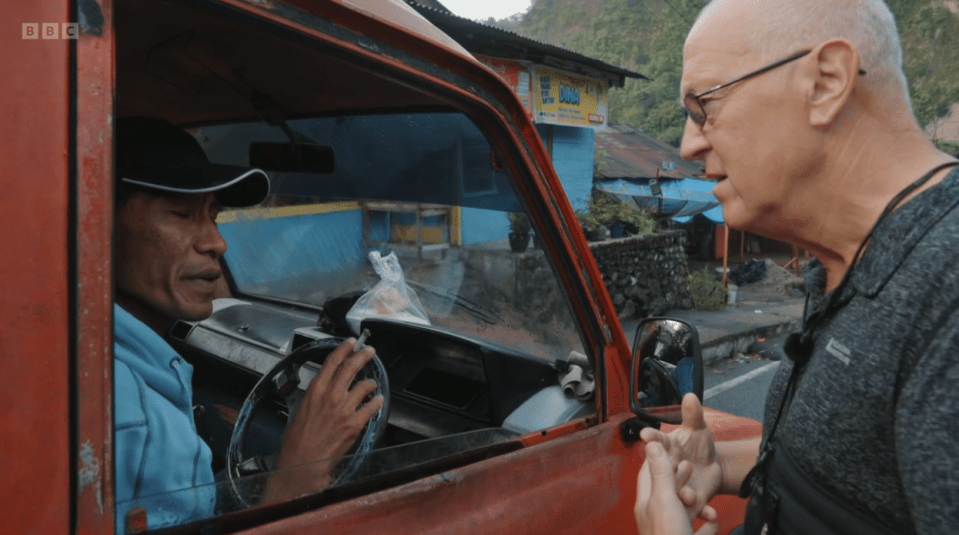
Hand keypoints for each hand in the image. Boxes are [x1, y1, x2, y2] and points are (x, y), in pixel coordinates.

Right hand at [264, 338, 383, 501]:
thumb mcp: (301, 408)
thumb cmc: (298, 440)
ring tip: (371, 384)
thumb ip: (315, 395)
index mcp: (316, 390)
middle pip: (351, 367)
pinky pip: (371, 406)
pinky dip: (376, 402)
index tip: (352, 343)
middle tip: (370, 351)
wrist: (302, 461)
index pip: (332, 361)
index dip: (344, 348)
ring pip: (364, 386)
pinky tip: (377, 401)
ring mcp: (344, 409)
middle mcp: (331, 396)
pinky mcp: (354, 424)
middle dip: (363, 355)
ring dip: (370, 383)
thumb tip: (324, 388)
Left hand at [635, 441, 717, 534]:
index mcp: (648, 502)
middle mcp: (658, 516)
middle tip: (689, 465)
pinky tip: (712, 519)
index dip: (657, 456)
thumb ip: (661, 472)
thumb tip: (651, 444)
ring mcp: (673, 530)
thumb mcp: (665, 499)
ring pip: (685, 510)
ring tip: (702, 497)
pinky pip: (701, 530)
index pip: (649, 472)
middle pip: (668, 490)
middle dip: (679, 476)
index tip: (667, 443)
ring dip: (696, 500)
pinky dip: (708, 523)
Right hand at [639, 393, 722, 517]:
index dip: (652, 438)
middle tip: (673, 467)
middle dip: (666, 470)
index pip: (657, 441)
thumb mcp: (699, 429)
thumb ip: (693, 415)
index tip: (646, 434)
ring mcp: (677, 484)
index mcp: (667, 447)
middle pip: (662, 469)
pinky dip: (702, 510)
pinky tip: (710, 512)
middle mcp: (667, 467)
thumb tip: (690, 396)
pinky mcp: (689, 499)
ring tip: (689, 495)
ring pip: (675, 490)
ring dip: (681, 493)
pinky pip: (694, 507)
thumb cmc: (699, 446)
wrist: (713, 467)